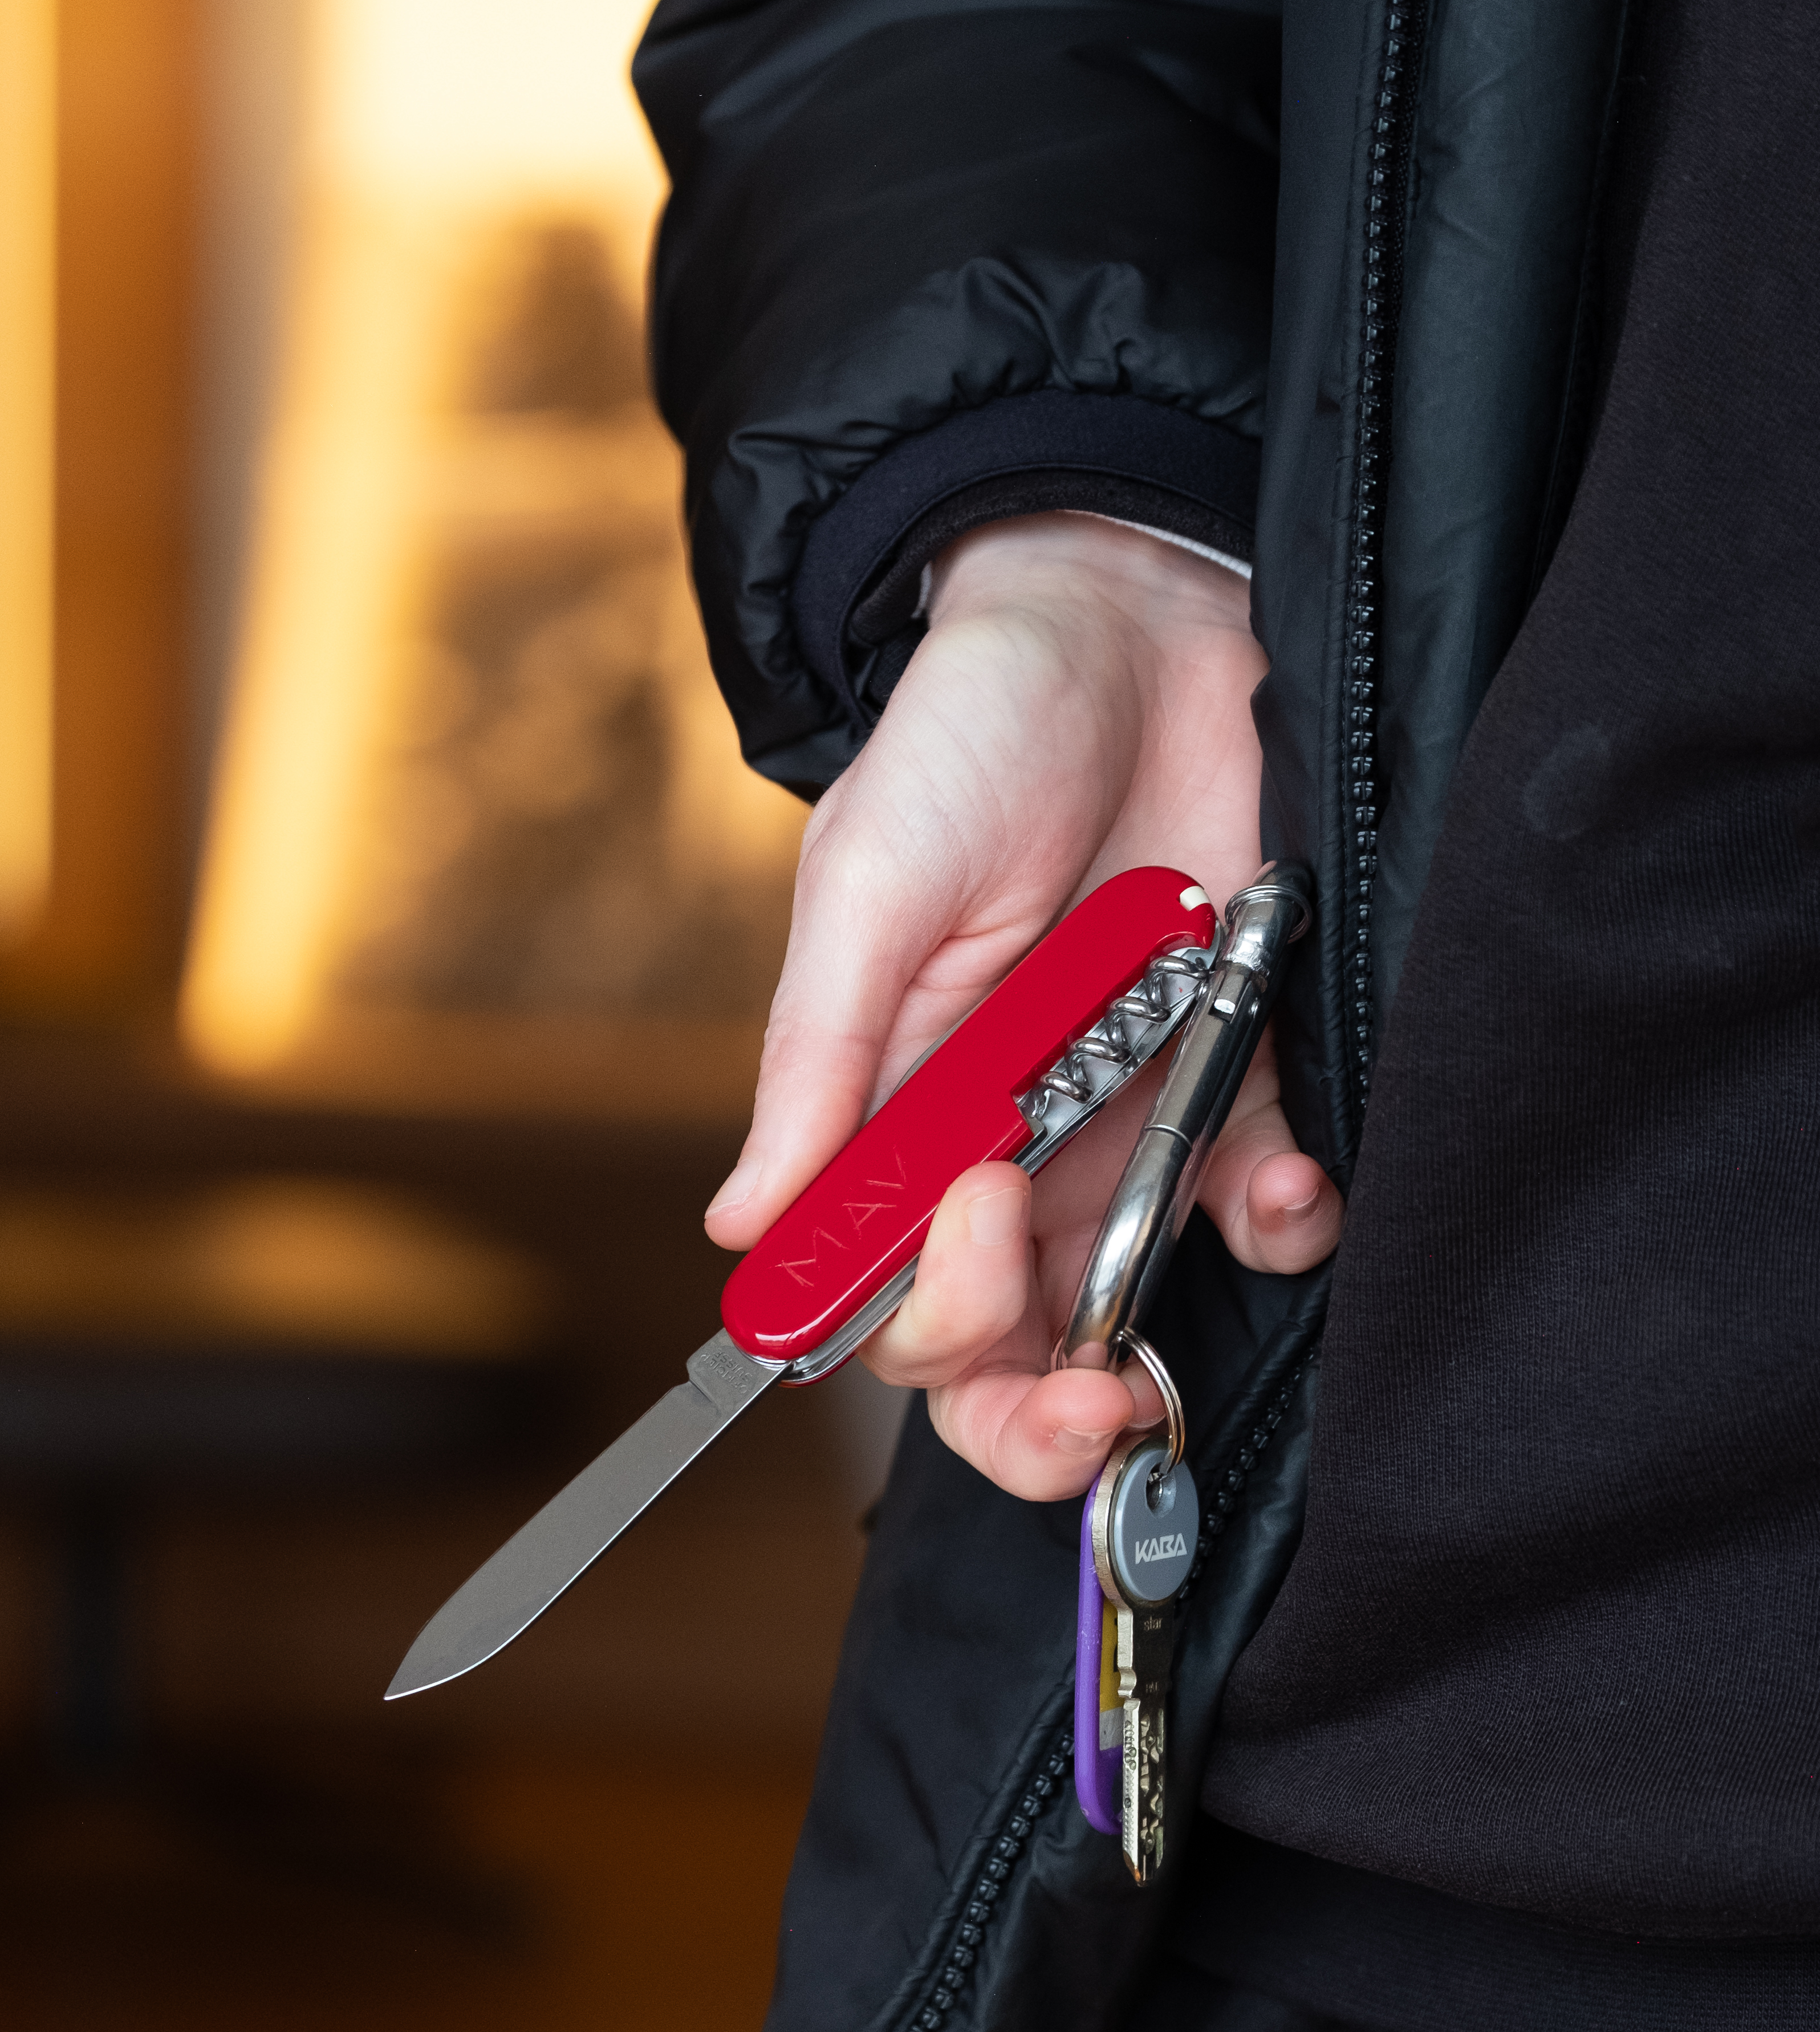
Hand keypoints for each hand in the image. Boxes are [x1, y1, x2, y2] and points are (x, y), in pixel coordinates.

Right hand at [707, 513, 1341, 1497]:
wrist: (1132, 616)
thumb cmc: (971, 735)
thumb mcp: (871, 888)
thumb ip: (816, 1063)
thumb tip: (741, 1227)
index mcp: (897, 1121)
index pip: (891, 1300)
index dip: (934, 1327)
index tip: (981, 1222)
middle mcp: (1001, 1148)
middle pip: (1007, 1352)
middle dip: (1048, 1415)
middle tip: (1102, 1405)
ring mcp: (1116, 1125)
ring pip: (1131, 1305)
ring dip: (1180, 1324)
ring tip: (1237, 1221)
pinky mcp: (1224, 1079)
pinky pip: (1253, 1205)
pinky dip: (1280, 1215)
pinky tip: (1290, 1177)